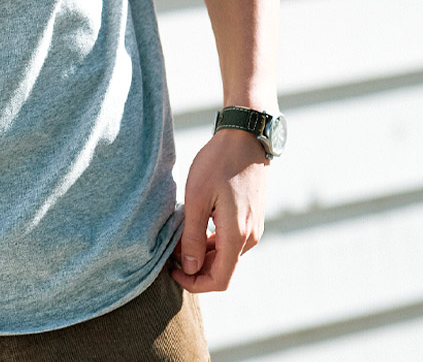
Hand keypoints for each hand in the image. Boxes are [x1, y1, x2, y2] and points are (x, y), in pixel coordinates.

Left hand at [172, 127, 269, 292]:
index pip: (220, 280)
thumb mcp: (197, 198)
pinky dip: (212, 242)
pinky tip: (194, 227)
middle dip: (195, 268)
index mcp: (237, 236)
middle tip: (169, 253)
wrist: (245, 138)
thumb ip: (192, 236)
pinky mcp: (251, 217)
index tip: (172, 271)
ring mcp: (253, 227)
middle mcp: (250, 237)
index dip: (194, 283)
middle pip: (223, 270)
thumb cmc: (218, 163)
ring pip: (226, 255)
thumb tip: (189, 268)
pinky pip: (231, 240)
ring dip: (202, 254)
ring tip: (178, 238)